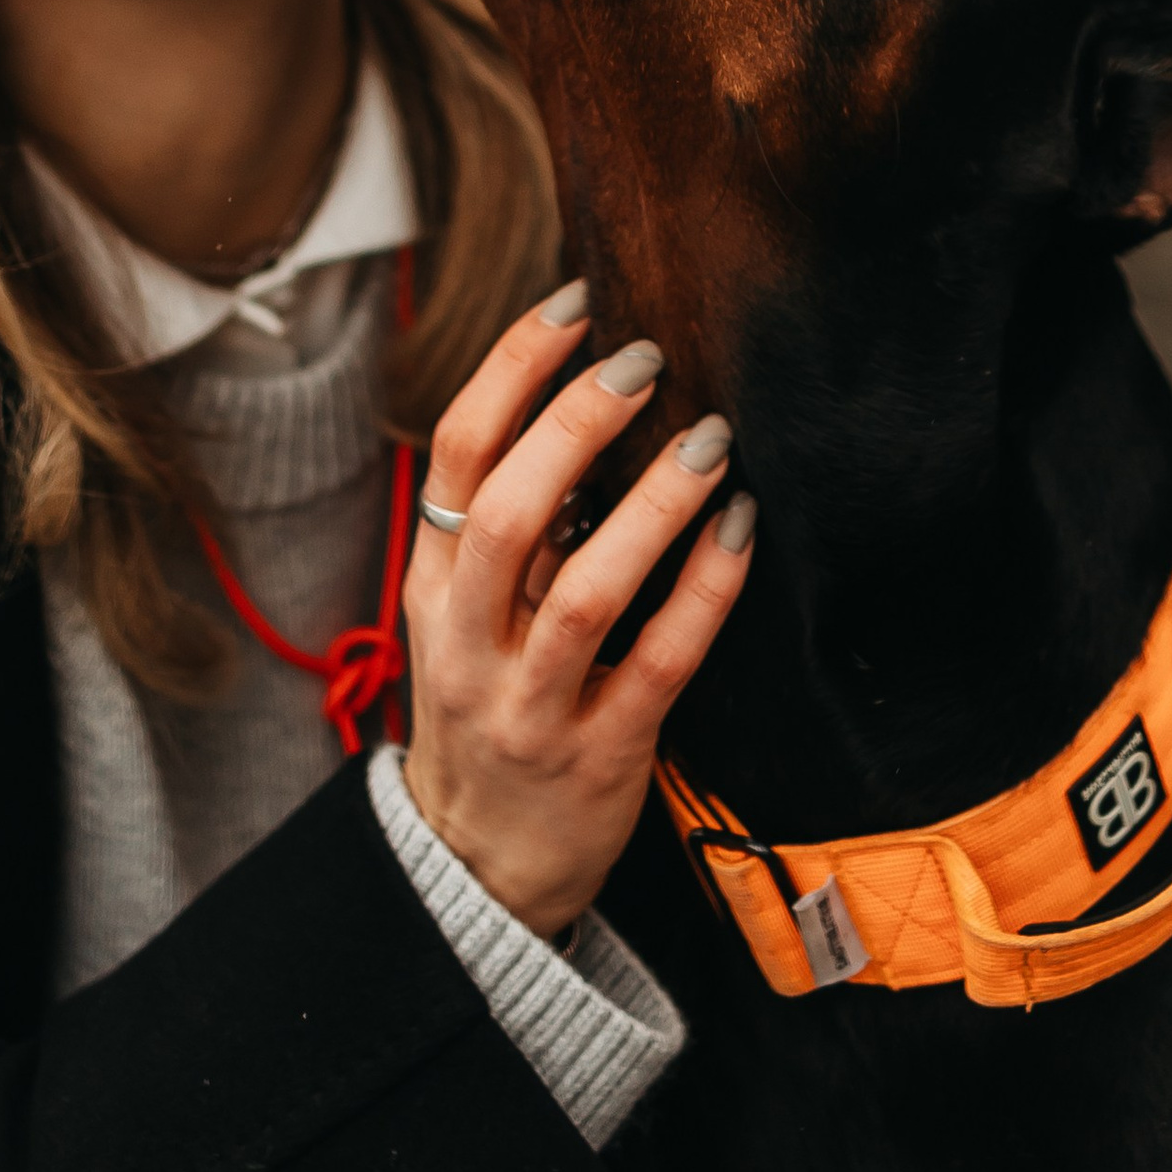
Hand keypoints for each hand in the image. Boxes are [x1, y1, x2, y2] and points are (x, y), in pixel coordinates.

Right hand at [399, 286, 755, 937]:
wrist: (478, 870)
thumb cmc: (490, 705)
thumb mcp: (467, 614)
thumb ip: (511, 524)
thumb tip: (583, 394)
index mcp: (431, 585)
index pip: (456, 454)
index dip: (513, 367)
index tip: (577, 301)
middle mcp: (468, 642)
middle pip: (506, 511)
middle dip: (575, 422)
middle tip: (644, 358)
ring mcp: (532, 706)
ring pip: (586, 592)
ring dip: (653, 505)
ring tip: (709, 438)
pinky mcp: (602, 758)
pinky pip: (659, 665)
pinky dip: (704, 593)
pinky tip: (740, 530)